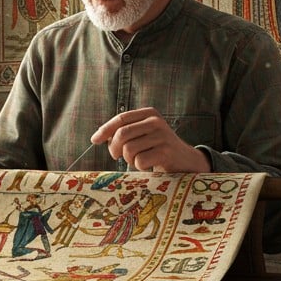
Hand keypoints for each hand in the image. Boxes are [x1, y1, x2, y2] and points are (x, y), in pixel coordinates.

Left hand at [90, 108, 209, 171]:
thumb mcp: (142, 134)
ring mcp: (162, 136)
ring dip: (129, 159)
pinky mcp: (166, 152)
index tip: (94, 140)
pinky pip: (139, 161)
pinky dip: (139, 167)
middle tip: (118, 156)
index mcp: (150, 113)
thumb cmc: (157, 149)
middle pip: (122, 134)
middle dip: (115, 148)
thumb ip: (124, 132)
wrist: (186, 162)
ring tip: (139, 160)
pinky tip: (149, 165)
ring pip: (129, 149)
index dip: (105, 129)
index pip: (121, 118)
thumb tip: (97, 138)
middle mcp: (156, 122)